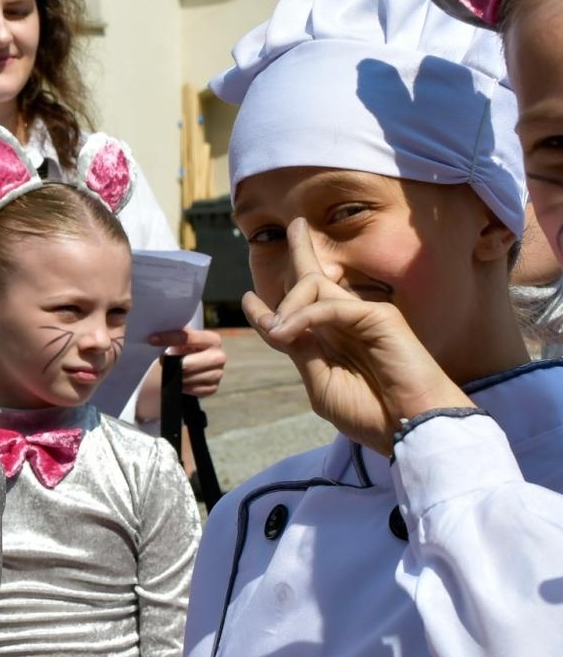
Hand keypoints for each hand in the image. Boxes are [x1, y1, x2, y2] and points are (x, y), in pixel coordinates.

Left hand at [149, 326, 226, 396]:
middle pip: (188, 364)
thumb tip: (156, 336)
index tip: (151, 339)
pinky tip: (180, 382)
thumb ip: (176, 337)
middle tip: (162, 361)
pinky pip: (194, 390)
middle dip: (173, 364)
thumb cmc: (183, 351)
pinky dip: (184, 387)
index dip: (169, 338)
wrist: (189, 368)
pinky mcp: (213, 388)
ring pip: (189, 378)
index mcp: (212, 339)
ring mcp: (218, 373)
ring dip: (177, 376)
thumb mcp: (181, 341)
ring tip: (172, 371)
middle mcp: (219, 356)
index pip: (188, 337)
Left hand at [244, 217, 469, 454]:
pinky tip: (286, 332)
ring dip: (286, 306)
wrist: (409, 429)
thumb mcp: (320, 383)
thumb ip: (302, 352)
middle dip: (301, 252)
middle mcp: (346, 322)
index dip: (269, 305)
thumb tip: (278, 326)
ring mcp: (363, 315)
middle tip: (293, 227)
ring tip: (276, 331)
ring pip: (314, 286)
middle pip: (315, 278)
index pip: (297, 312)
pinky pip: (329, 305)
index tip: (247, 299)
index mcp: (332, 341)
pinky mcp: (378, 315)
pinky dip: (303, 316)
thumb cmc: (369, 413)